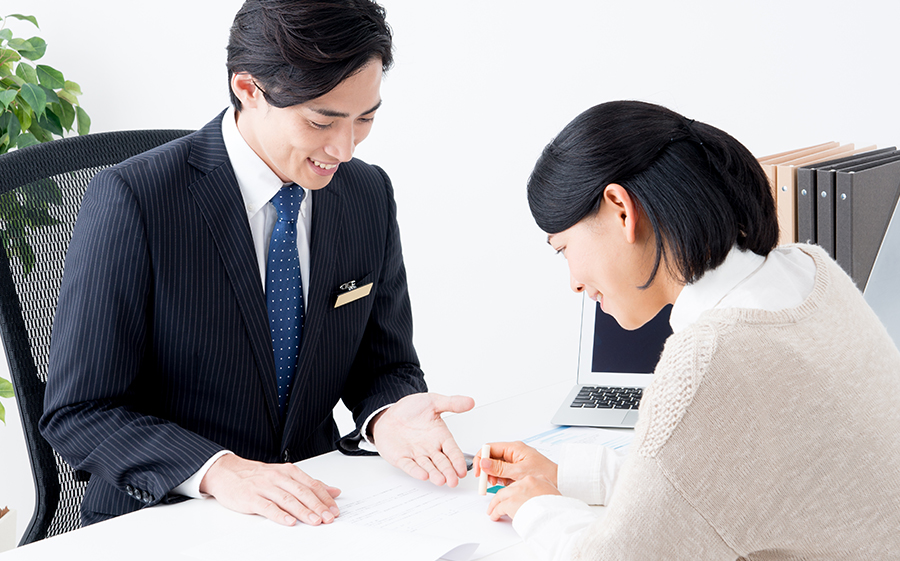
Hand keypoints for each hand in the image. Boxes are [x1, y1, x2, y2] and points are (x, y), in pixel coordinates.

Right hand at [199, 453, 340, 525]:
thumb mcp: (284, 475)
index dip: (325, 498)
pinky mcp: (251, 498)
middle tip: (329, 518)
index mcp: (288, 471)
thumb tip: (333, 491)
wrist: (227, 472)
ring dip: (303, 511)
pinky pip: (267, 507)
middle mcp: (278, 477)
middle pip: (302, 492)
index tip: (335, 510)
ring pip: (287, 499)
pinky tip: (289, 521)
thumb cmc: (257, 476)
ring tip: (314, 521)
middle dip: (318, 506)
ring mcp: (264, 487)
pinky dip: (279, 515)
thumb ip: (308, 484)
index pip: (311, 485)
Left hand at [371, 392, 474, 487]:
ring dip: (434, 474)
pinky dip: (416, 471)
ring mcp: (416, 455)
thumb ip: (452, 403)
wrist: (389, 413)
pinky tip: (423, 475)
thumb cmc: (411, 409)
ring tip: (441, 481)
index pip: (453, 451)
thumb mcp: (433, 402)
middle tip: (454, 481)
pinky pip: (409, 466)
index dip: (458, 461)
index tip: (463, 470)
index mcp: (440, 437)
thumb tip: (470, 401)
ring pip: (428, 467)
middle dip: (448, 472)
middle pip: (442, 463)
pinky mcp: (401, 458)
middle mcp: (430, 448)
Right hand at [475, 441, 557, 487]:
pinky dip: (502, 479)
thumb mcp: (519, 471)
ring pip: (496, 466)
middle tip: (487, 481)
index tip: (478, 471)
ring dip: (494, 475)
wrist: (559, 481)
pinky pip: (503, 472)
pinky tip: (507, 484)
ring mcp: (515, 460)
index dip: (481, 458)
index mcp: (514, 447)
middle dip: (487, 469)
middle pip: (492, 457)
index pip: (490, 448)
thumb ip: (500, 468)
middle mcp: (513, 452)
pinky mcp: (517, 468)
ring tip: (500, 483)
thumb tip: (484, 462)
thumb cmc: (544, 473)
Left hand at [487, 475, 560, 520]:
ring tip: (493, 510)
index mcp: (538, 478)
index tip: (512, 495)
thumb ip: (545, 489)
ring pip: (501, 496)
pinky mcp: (510, 503)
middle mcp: (526, 482)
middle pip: (510, 488)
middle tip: (499, 502)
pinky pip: (498, 508)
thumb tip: (540, 494)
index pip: (522, 482)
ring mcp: (517, 492)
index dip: (515, 490)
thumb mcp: (554, 493)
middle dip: (504, 496)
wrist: (556, 517)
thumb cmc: (557, 508)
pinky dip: (495, 512)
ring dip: (495, 504)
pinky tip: (494, 516)